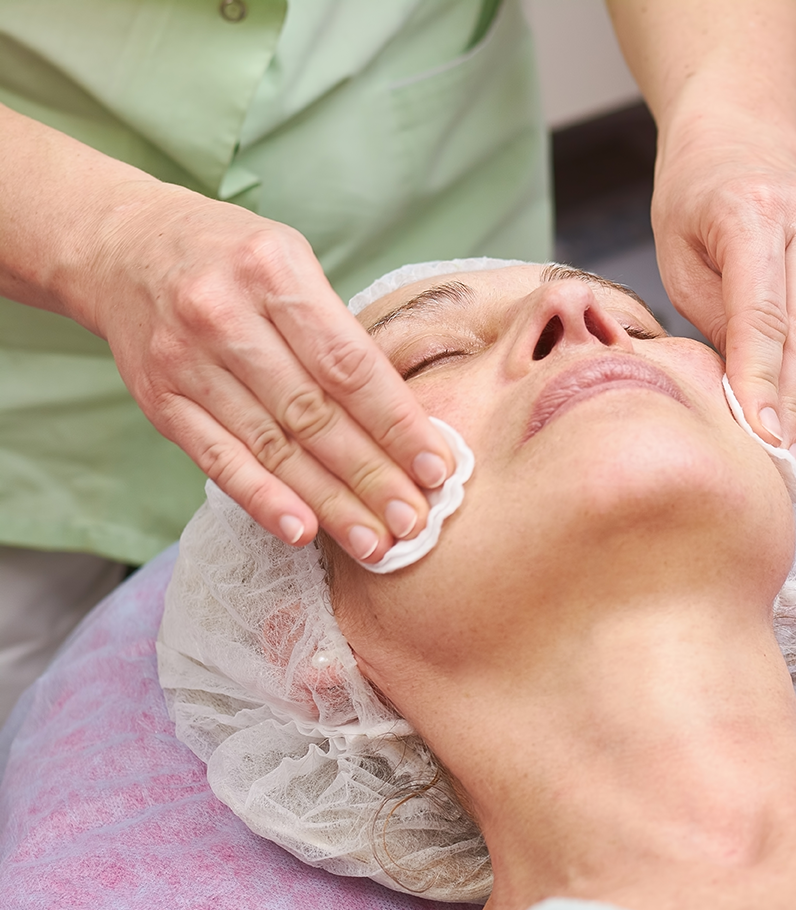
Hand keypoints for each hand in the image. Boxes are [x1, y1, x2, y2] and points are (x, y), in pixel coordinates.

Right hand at [77, 180, 454, 560]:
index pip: (349, 365)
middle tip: (414, 521)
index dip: (397, 423)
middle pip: (313, 413)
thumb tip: (404, 415)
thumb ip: (337, 330)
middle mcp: (224, 316)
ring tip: (374, 541)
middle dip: (372, 475)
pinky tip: (303, 531)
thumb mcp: (291, 260)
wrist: (122, 246)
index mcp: (273, 272)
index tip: (437, 468)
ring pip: (272, 446)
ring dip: (329, 501)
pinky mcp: (160, 401)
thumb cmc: (232, 257)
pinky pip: (219, 460)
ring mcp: (185, 362)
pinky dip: (263, 500)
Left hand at [651, 121, 795, 473]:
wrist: (736, 141)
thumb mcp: (680, 255)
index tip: (758, 439)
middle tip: (778, 471)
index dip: (761, 384)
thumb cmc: (694, 202)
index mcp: (752, 213)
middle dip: (792, 411)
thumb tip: (743, 398)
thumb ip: (714, 319)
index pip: (762, 316)